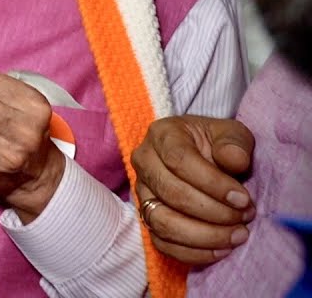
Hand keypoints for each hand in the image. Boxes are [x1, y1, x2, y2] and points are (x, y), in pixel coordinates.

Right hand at [132, 115, 255, 264]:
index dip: (212, 183)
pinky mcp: (147, 218)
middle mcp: (144, 162)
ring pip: (163, 221)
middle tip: (244, 217)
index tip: (243, 199)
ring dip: (204, 235)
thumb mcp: (231, 134)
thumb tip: (235, 160)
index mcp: (162, 135)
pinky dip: (193, 252)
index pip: (179, 160)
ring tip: (236, 235)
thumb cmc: (217, 145)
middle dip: (213, 211)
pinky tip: (221, 250)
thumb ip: (234, 143)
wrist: (204, 157)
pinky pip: (162, 243)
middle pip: (171, 193)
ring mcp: (142, 193)